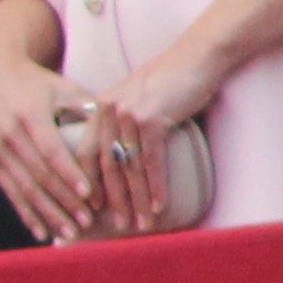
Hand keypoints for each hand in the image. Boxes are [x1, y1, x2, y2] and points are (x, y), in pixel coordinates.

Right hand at [0, 22, 99, 243]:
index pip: (52, 150)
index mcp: (30, 114)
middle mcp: (9, 134)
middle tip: (86, 222)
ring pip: (24, 189)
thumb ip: (86, 108)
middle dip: (63, 202)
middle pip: (39, 175)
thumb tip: (115, 133)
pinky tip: (41, 233)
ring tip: (69, 233)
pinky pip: (9, 192)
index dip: (70, 174)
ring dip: (47, 214)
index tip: (89, 195)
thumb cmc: (36, 82)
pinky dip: (26, 214)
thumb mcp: (61, 87)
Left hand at [87, 47, 222, 233]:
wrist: (197, 57)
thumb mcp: (136, 99)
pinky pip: (151, 161)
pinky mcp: (150, 118)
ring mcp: (128, 113)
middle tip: (119, 226)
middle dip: (113, 199)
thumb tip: (122, 157)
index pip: (86, 151)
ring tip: (142, 224)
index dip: (88, 182)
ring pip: (129, 167)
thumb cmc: (171, 81)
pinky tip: (159, 206)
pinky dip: (155, 187)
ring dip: (136, 199)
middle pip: (106, 164)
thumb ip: (123, 123)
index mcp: (101, 107)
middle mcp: (109, 110)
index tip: (92, 207)